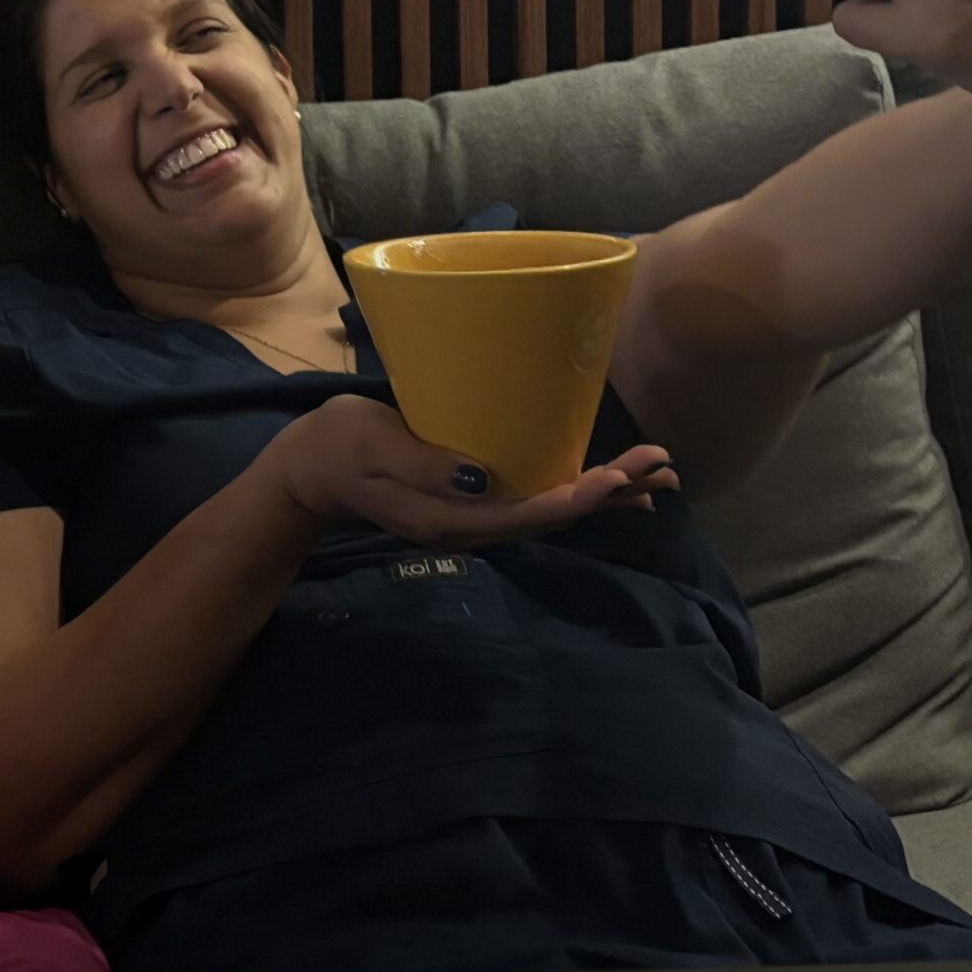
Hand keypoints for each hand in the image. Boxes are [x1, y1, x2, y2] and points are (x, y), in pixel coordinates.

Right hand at [263, 394, 678, 549]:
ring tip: (655, 476)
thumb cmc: (337, 447)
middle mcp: (469, 525)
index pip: (523, 513)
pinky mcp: (473, 499)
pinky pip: (535, 500)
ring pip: (550, 512)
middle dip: (607, 495)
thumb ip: (421, 465)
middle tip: (662, 469)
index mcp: (447, 517)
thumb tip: (479, 475)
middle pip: (551, 517)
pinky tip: (604, 482)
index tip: (613, 480)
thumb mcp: (372, 447)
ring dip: (602, 494)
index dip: (572, 498)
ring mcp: (473, 516)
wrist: (310, 470)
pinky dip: (575, 490)